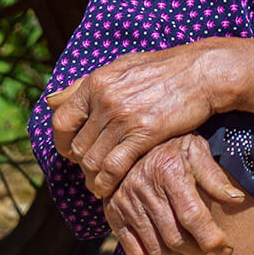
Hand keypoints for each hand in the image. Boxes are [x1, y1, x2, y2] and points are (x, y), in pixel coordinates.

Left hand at [47, 42, 235, 197]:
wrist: (203, 73)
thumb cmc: (164, 69)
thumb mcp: (121, 66)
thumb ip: (85, 85)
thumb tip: (50, 100)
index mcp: (97, 82)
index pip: (61, 120)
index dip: (62, 141)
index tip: (71, 151)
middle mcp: (106, 99)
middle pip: (77, 145)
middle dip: (81, 164)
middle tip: (91, 171)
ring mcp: (124, 117)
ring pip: (92, 160)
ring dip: (92, 178)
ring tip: (99, 184)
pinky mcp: (145, 133)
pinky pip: (114, 167)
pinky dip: (107, 182)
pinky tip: (110, 188)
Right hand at [102, 133, 246, 254]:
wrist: (131, 141)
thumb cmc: (172, 147)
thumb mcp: (196, 151)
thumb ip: (215, 177)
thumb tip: (237, 200)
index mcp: (168, 170)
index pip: (192, 215)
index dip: (212, 238)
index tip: (227, 249)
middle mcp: (144, 188)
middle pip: (175, 238)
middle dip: (198, 249)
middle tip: (208, 245)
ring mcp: (126, 203)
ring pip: (157, 249)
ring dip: (177, 254)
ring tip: (189, 242)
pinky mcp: (113, 214)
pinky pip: (135, 252)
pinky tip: (164, 242)